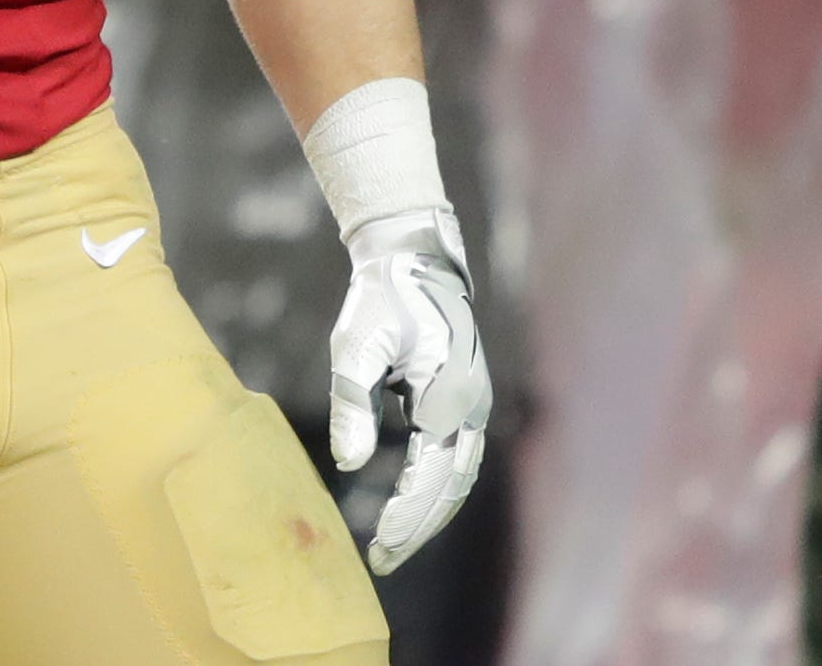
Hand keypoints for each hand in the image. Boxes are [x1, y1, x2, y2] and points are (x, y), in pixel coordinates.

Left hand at [327, 208, 491, 573]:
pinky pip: (454, 458)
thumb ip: (351, 404)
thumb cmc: (379, 299)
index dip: (407, 515)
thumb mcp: (355, 346)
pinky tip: (406, 507)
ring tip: (394, 544)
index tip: (379, 546)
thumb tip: (347, 462)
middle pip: (451, 487)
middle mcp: (472, 407)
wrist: (413, 260)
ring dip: (430, 513)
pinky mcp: (465, 402)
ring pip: (457, 477)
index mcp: (450, 395)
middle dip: (419, 527)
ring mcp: (474, 406)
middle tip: (383, 561)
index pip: (431, 475)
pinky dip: (435, 488)